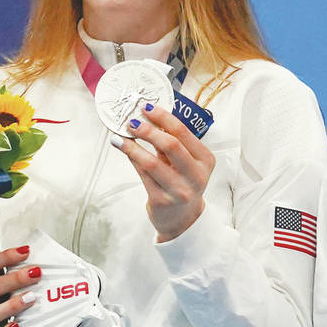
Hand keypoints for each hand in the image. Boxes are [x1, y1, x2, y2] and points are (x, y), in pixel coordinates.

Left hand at [118, 102, 214, 241]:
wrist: (182, 219)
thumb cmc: (182, 183)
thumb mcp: (185, 162)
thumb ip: (172, 142)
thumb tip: (148, 116)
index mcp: (205, 160)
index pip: (183, 133)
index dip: (163, 117)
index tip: (146, 107)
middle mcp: (196, 176)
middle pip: (171, 145)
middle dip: (148, 130)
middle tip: (132, 121)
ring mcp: (179, 190)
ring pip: (152, 162)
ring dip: (133, 146)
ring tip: (120, 136)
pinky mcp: (162, 201)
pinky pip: (143, 174)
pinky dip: (131, 158)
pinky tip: (123, 148)